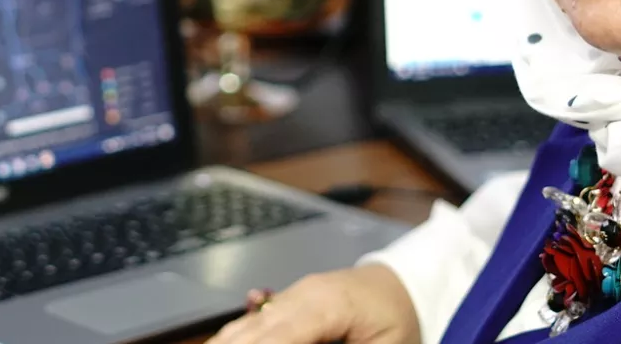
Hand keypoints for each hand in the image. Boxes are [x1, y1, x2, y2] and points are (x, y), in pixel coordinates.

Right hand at [206, 264, 420, 343]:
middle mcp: (300, 296)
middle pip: (251, 332)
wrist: (403, 283)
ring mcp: (290, 297)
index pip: (278, 337)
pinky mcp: (285, 303)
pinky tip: (217, 343)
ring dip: (224, 343)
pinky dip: (233, 337)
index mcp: (327, 306)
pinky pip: (251, 322)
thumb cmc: (399, 319)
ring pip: (244, 327)